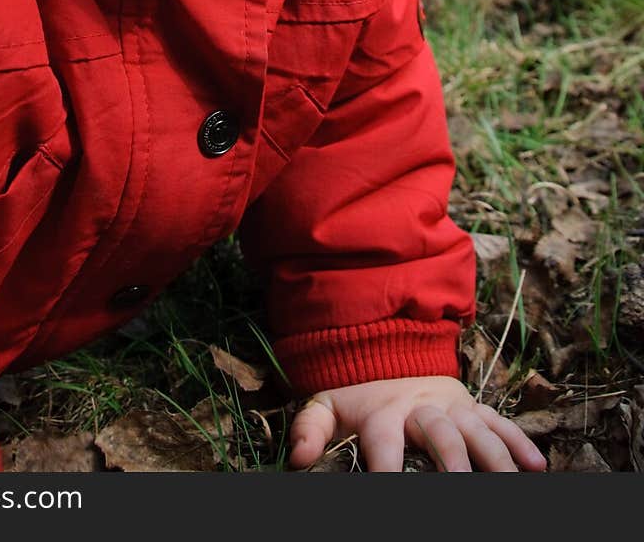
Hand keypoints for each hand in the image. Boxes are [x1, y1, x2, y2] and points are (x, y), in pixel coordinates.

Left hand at [289, 376, 547, 472]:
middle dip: (454, 465)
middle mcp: (422, 409)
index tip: (389, 491)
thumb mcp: (326, 402)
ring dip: (495, 457)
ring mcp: (452, 406)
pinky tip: (537, 468)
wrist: (387, 344)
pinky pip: (500, 422)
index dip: (387, 472)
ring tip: (511, 483)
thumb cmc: (356, 389)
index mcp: (383, 413)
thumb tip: (297, 461)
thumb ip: (309, 429)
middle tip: (462, 486)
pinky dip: (520, 442)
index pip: (385, 447)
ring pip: (478, 431)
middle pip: (441, 438)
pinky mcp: (472, 405)